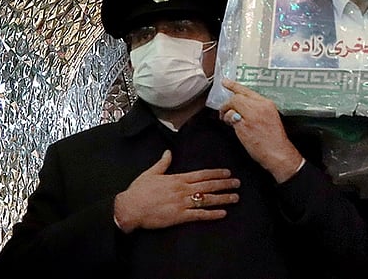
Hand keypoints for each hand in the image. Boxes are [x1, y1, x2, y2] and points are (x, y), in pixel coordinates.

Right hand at [113, 150, 239, 233]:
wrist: (130, 208)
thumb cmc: (138, 191)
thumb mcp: (151, 173)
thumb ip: (163, 163)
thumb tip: (168, 151)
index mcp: (177, 179)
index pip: (201, 174)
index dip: (216, 173)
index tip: (227, 172)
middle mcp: (183, 190)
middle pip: (208, 186)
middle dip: (224, 184)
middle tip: (237, 183)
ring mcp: (182, 203)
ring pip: (207, 200)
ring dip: (223, 198)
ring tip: (235, 197)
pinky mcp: (179, 216)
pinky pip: (199, 215)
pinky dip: (212, 214)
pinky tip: (223, 213)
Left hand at [219, 79, 303, 182]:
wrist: (278, 153)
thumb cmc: (274, 139)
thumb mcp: (270, 117)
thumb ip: (257, 109)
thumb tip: (240, 107)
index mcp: (267, 104)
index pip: (248, 90)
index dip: (234, 85)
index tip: (225, 82)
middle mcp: (260, 107)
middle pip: (237, 97)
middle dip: (227, 104)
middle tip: (224, 111)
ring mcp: (252, 115)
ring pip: (232, 106)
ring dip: (226, 113)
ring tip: (228, 120)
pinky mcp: (244, 125)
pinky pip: (230, 117)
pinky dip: (228, 121)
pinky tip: (232, 126)